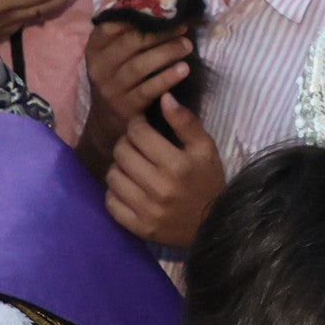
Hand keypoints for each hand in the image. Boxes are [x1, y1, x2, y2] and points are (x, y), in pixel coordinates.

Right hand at [79, 19, 193, 162]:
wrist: (108, 121)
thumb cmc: (118, 78)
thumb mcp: (114, 54)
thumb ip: (129, 28)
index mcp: (95, 48)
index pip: (112, 24)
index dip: (137, 14)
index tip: (163, 7)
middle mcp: (99, 67)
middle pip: (129, 44)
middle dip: (158, 33)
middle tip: (183, 26)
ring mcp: (111, 88)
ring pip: (139, 66)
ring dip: (166, 53)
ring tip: (187, 46)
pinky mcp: (126, 107)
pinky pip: (148, 89)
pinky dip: (167, 78)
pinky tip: (184, 70)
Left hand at [102, 94, 225, 252]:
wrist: (214, 225)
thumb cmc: (208, 181)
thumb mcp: (205, 148)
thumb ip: (185, 121)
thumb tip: (164, 97)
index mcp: (177, 164)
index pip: (138, 133)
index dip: (137, 125)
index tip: (142, 128)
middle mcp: (160, 188)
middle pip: (121, 152)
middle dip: (126, 143)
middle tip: (136, 147)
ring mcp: (148, 210)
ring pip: (112, 176)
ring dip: (119, 167)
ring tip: (132, 167)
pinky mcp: (139, 227)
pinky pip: (111, 203)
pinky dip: (115, 192)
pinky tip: (129, 188)